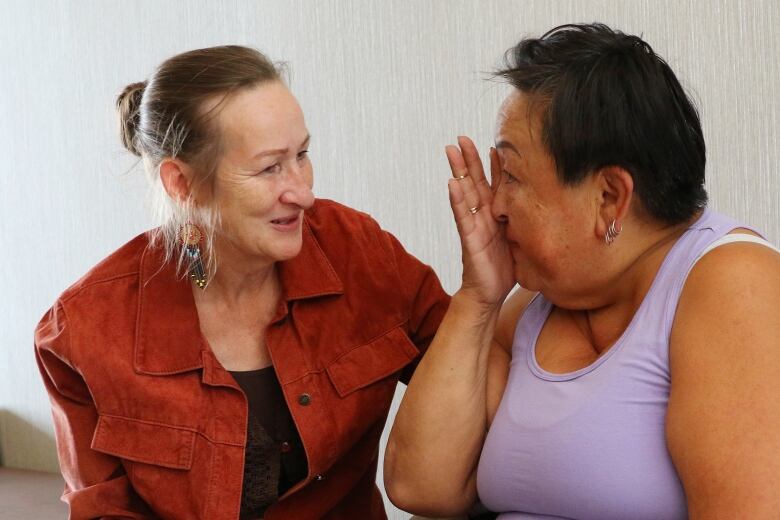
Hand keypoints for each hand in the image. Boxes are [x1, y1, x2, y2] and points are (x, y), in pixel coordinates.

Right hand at [446, 136, 515, 306]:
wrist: (489, 295)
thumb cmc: (504, 270)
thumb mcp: (522, 240)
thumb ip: (526, 223)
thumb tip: (551, 209)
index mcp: (497, 215)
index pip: (494, 184)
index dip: (493, 165)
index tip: (494, 143)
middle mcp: (483, 216)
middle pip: (475, 181)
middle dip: (469, 159)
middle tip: (461, 137)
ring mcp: (474, 225)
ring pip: (465, 192)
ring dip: (458, 170)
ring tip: (451, 151)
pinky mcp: (470, 238)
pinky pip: (463, 216)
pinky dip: (457, 199)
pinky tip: (452, 183)